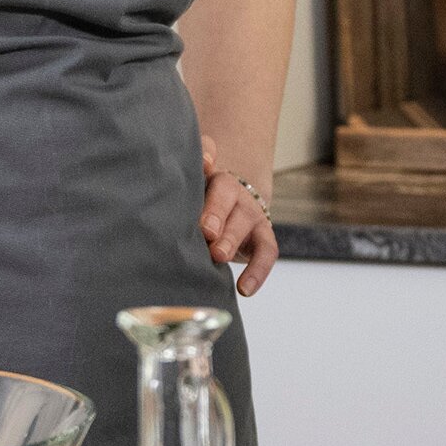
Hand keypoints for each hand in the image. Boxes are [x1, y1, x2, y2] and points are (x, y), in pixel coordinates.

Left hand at [197, 135, 279, 295]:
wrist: (229, 214)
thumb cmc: (198, 207)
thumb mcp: (187, 194)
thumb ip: (179, 183)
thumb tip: (182, 175)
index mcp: (208, 175)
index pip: (209, 155)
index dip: (206, 155)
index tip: (203, 164)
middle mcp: (231, 191)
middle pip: (226, 193)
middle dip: (215, 212)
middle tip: (205, 231)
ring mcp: (249, 213)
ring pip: (245, 222)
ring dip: (232, 239)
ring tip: (218, 256)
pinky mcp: (262, 237)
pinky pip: (266, 252)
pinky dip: (257, 271)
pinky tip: (244, 289)